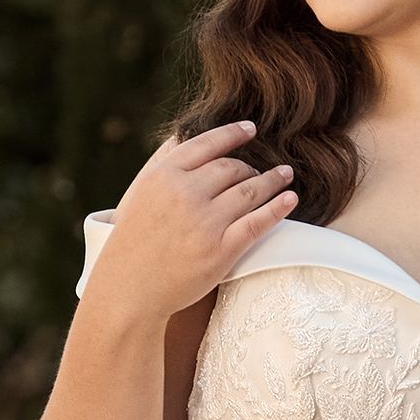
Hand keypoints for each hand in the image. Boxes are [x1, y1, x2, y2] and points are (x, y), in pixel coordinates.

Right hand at [84, 123, 297, 324]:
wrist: (128, 290)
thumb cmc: (132, 245)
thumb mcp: (139, 196)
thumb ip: (166, 171)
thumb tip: (189, 143)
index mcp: (163, 176)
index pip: (207, 144)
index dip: (233, 134)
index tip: (250, 129)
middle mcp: (185, 193)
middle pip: (231, 168)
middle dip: (250, 167)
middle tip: (262, 171)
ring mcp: (205, 222)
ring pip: (249, 190)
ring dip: (272, 180)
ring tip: (285, 175)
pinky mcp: (221, 250)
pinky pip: (258, 222)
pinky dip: (278, 207)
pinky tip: (290, 198)